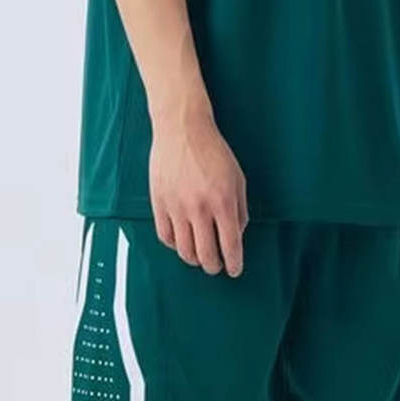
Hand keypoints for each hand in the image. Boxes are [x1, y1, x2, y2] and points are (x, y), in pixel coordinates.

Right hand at [149, 101, 247, 276]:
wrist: (182, 130)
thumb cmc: (214, 153)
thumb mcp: (238, 179)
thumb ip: (240, 210)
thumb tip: (236, 237)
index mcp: (223, 202)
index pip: (230, 245)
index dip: (234, 264)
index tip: (234, 270)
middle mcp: (199, 208)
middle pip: (206, 255)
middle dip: (214, 267)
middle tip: (217, 266)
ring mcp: (176, 207)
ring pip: (184, 250)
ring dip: (194, 259)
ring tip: (200, 256)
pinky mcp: (159, 203)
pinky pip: (166, 237)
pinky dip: (175, 246)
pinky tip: (182, 241)